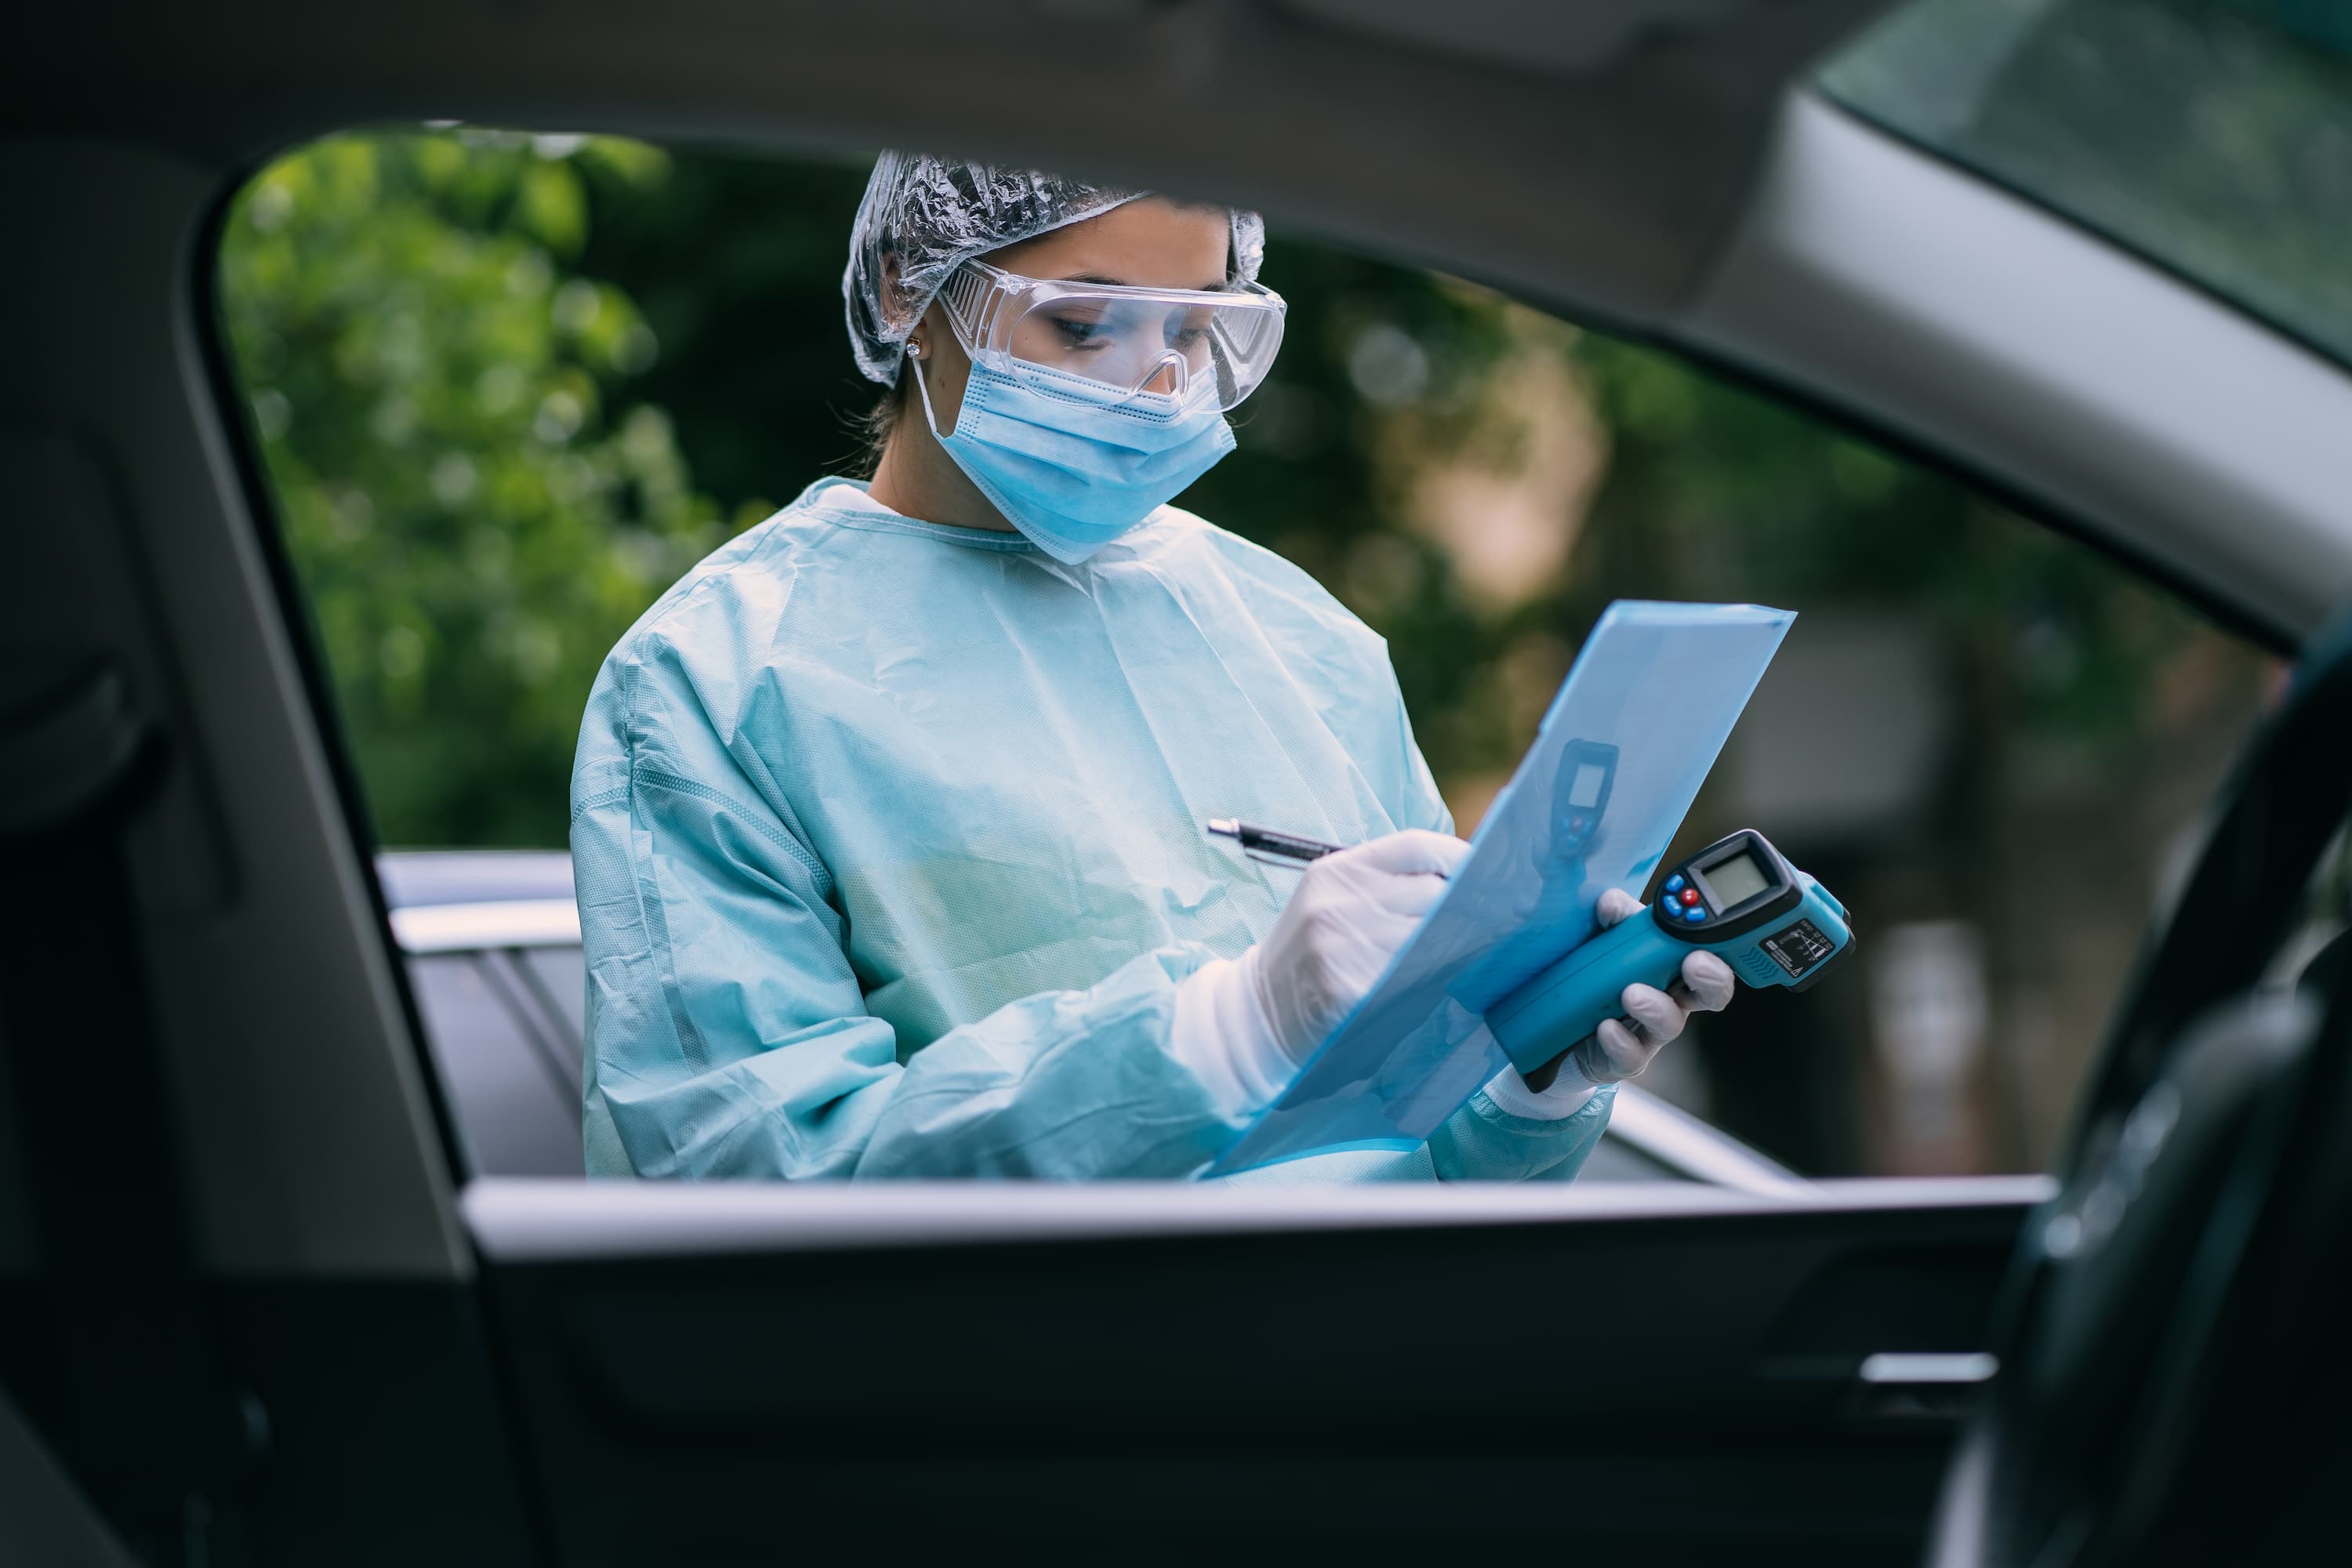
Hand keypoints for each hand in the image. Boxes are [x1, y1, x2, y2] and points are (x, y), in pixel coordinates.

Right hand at [1246, 829, 1469, 1064]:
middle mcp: (1337, 903)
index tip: (1482, 873)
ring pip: (1431, 936)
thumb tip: (1462, 886)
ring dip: (1454, 944)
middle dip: (1462, 907)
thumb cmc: (1309, 954)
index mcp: (1335, 873)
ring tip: (1460, 951)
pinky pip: (1415, 977)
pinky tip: (1436, 981)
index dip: (1457, 857)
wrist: (1259, 1013)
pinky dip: (1433, 977)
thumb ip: (1385, 886)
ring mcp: (1341, 948)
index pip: (1414, 846)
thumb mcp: (1331, 902)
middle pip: (1431, 892)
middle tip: (1484, 921)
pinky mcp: (1350, 991)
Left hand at [1563, 887, 1736, 1086]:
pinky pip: (1633, 1054)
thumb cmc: (1601, 974)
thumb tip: (1610, 903)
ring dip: (1656, 1006)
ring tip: (1631, 993)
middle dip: (1710, 978)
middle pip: (1712, 994)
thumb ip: (1615, 918)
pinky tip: (1606, 1026)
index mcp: (1678, 966)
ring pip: (1670, 1023)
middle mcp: (1674, 999)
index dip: (1722, 949)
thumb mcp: (1608, 938)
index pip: (1715, 957)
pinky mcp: (1628, 1057)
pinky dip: (1620, 1040)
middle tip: (1695, 963)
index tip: (1710, 935)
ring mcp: (1653, 1031)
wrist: (1566, 1022)